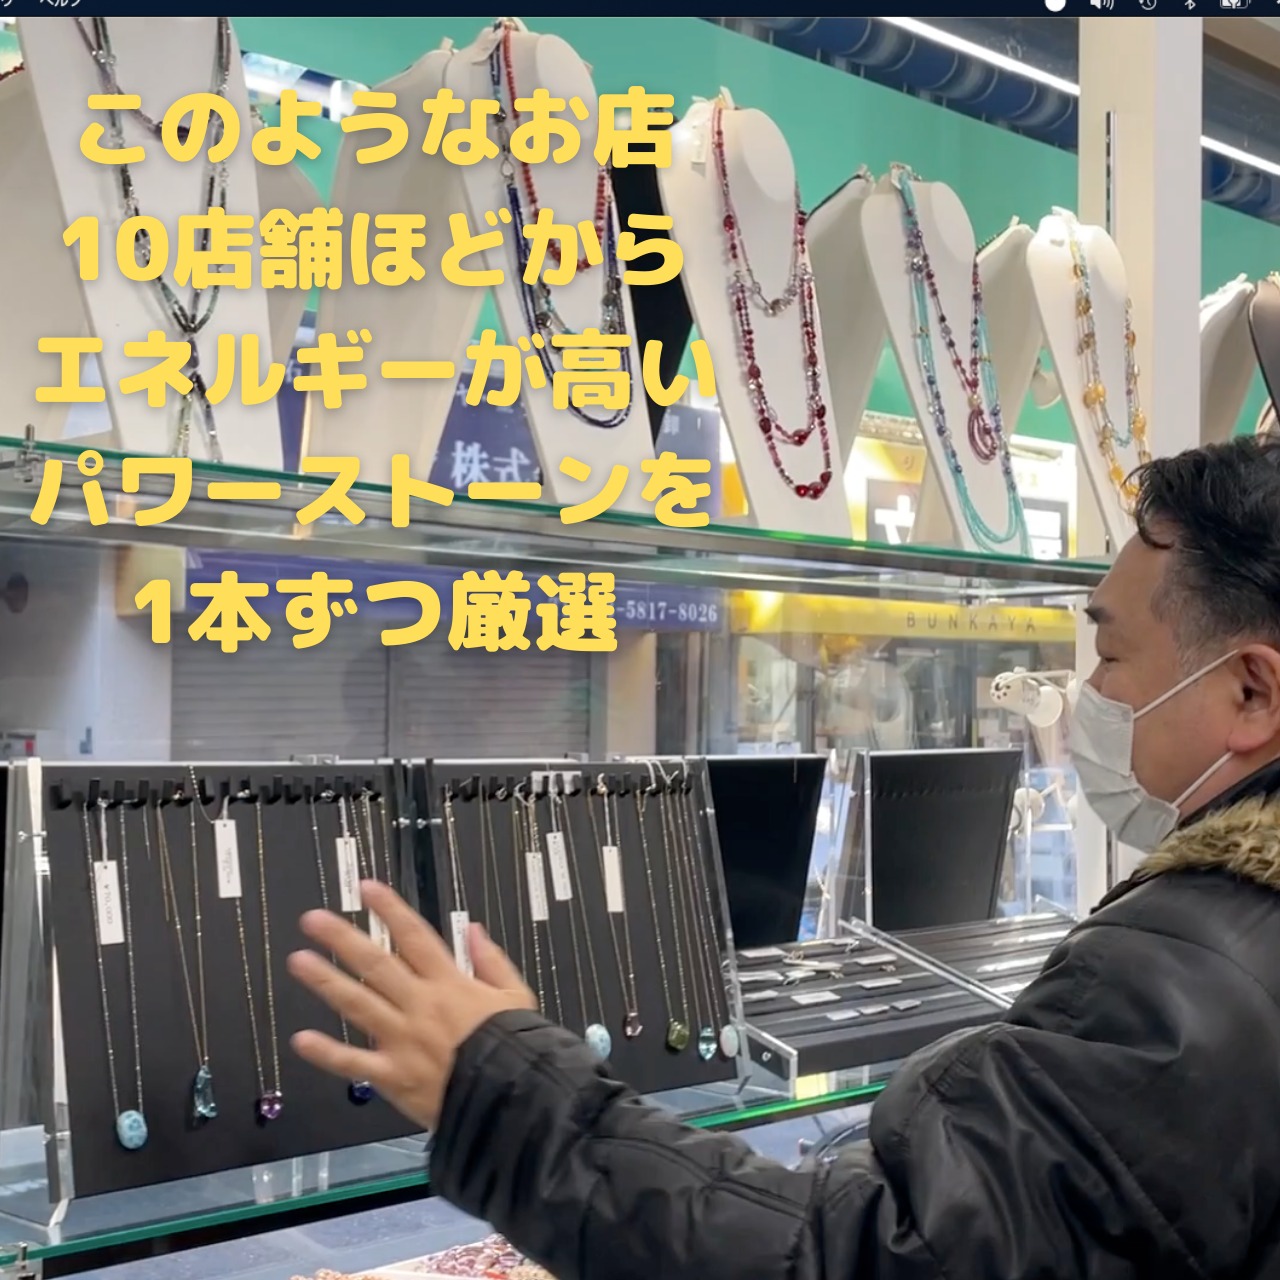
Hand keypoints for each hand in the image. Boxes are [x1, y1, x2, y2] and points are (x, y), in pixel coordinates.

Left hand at [287, 881, 535, 1129]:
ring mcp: (401, 1040)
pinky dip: (326, 1053)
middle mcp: (420, 1005)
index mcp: (450, 983)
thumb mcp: (516, 995)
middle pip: (376, 964)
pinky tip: (300, 1039)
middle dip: (343, 939)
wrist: (512, 1097)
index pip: (414, 937)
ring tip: (297, 960)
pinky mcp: (392, 1076)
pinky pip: (354, 1063)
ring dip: (326, 981)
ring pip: (358, 1005)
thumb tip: (473, 928)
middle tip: (312, 920)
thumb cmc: (516, 1046)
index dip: (390, 910)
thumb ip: (492, 960)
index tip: (366, 888)